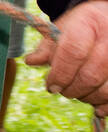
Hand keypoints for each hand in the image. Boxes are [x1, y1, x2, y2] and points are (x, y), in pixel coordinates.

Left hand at [25, 0, 107, 116]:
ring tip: (79, 93)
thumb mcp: (62, 29)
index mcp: (88, 24)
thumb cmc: (83, 27)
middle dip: (72, 89)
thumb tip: (31, 61)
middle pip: (91, 75)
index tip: (51, 86)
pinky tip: (97, 107)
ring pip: (106, 88)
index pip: (73, 52)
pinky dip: (105, 104)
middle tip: (63, 91)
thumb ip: (47, 47)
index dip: (60, 74)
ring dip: (89, 97)